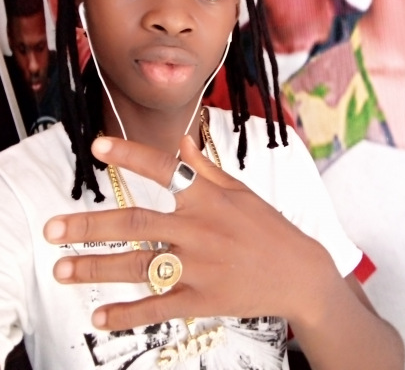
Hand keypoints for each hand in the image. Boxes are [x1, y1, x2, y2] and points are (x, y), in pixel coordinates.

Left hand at [43, 134, 330, 330]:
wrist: (299, 273)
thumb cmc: (268, 227)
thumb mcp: (241, 191)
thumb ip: (206, 168)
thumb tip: (182, 141)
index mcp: (208, 197)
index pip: (164, 169)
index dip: (129, 155)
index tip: (97, 147)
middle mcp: (199, 228)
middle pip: (136, 222)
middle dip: (89, 225)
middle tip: (53, 229)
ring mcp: (199, 265)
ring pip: (138, 265)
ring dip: (96, 267)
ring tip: (62, 268)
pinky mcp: (202, 298)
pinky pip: (158, 306)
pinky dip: (127, 313)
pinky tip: (100, 316)